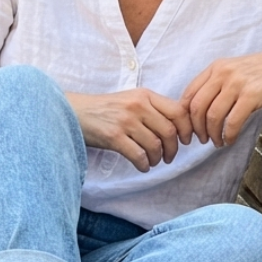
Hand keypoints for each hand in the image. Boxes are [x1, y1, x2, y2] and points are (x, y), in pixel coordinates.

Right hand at [67, 89, 187, 171]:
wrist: (75, 112)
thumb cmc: (105, 109)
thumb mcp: (130, 100)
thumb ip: (152, 108)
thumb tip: (178, 127)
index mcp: (145, 95)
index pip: (178, 111)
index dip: (186, 129)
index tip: (186, 140)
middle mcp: (137, 106)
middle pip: (169, 131)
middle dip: (173, 149)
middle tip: (169, 157)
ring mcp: (125, 121)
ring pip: (155, 145)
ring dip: (158, 159)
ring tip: (153, 162)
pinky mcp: (114, 137)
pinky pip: (138, 156)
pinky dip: (144, 165)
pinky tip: (142, 166)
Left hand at [179, 45, 261, 147]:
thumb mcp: (237, 70)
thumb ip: (219, 85)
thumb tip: (202, 109)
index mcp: (216, 67)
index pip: (189, 94)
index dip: (185, 116)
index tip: (189, 129)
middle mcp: (223, 73)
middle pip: (196, 107)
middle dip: (196, 129)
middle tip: (201, 140)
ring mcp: (237, 83)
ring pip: (212, 116)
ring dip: (212, 134)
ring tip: (217, 142)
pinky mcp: (253, 94)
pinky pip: (233, 121)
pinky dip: (229, 135)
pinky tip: (230, 139)